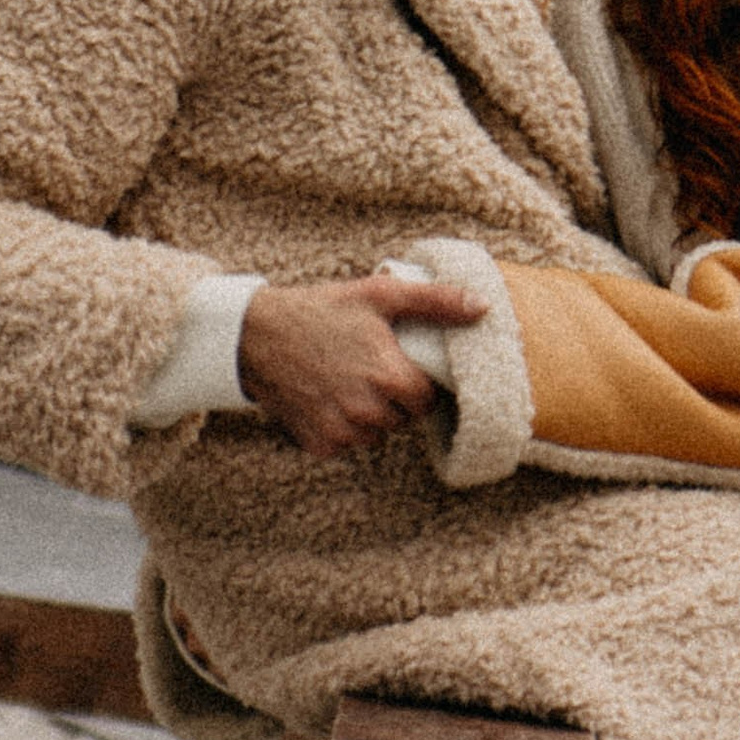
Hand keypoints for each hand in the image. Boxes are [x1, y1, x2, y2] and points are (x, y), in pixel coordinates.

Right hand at [237, 272, 486, 459]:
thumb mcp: (381, 294)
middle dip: (393, 399)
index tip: (400, 366)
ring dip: (368, 416)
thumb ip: (437, 302)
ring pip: (374, 435)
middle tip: (370, 369)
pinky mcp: (318, 443)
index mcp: (389, 376)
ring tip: (348, 381)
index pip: (426, 400)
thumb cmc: (322, 310)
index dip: (417, 383)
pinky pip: (345, 444)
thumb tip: (483, 308)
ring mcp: (341, 431)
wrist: (256, 335)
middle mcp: (368, 411)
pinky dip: (341, 428)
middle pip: (401, 419)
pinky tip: (328, 398)